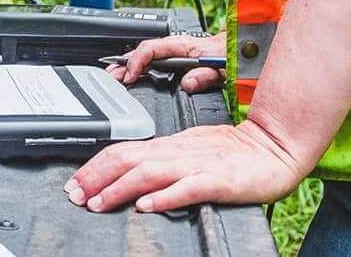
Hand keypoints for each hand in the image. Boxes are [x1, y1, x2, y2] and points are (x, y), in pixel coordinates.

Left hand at [63, 121, 305, 212]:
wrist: (275, 147)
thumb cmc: (235, 152)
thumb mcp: (190, 150)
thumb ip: (160, 161)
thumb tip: (126, 174)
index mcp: (170, 145)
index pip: (123, 151)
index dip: (95, 166)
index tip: (75, 183)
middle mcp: (179, 152)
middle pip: (128, 159)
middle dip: (97, 177)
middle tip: (75, 195)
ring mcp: (198, 164)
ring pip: (151, 171)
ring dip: (120, 188)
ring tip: (99, 202)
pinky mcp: (219, 180)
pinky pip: (188, 187)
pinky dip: (165, 196)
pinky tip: (147, 205)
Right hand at [106, 34, 226, 89]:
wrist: (241, 48)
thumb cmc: (232, 55)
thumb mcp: (223, 68)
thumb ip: (206, 75)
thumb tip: (188, 82)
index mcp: (183, 45)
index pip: (150, 49)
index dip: (136, 62)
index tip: (129, 77)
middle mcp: (176, 47)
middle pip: (142, 52)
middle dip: (123, 64)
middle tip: (109, 77)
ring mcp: (175, 52)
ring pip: (145, 56)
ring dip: (128, 65)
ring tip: (113, 76)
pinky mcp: (177, 59)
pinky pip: (153, 61)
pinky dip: (138, 68)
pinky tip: (132, 75)